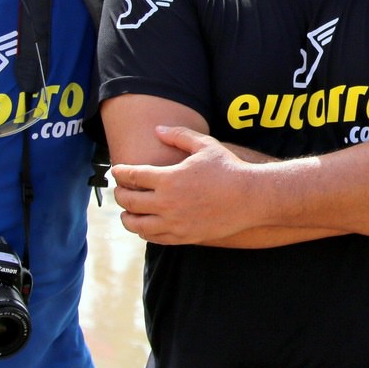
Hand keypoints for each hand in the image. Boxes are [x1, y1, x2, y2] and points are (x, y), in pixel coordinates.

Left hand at [110, 124, 257, 244]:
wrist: (251, 197)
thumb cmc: (229, 168)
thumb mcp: (205, 145)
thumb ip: (178, 135)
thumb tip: (157, 129)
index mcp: (168, 179)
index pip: (132, 176)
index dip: (120, 172)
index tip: (117, 171)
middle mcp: (167, 203)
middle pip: (129, 201)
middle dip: (120, 194)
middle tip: (120, 190)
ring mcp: (174, 223)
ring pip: (136, 224)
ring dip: (127, 217)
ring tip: (127, 212)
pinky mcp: (184, 236)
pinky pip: (154, 238)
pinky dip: (144, 232)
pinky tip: (145, 226)